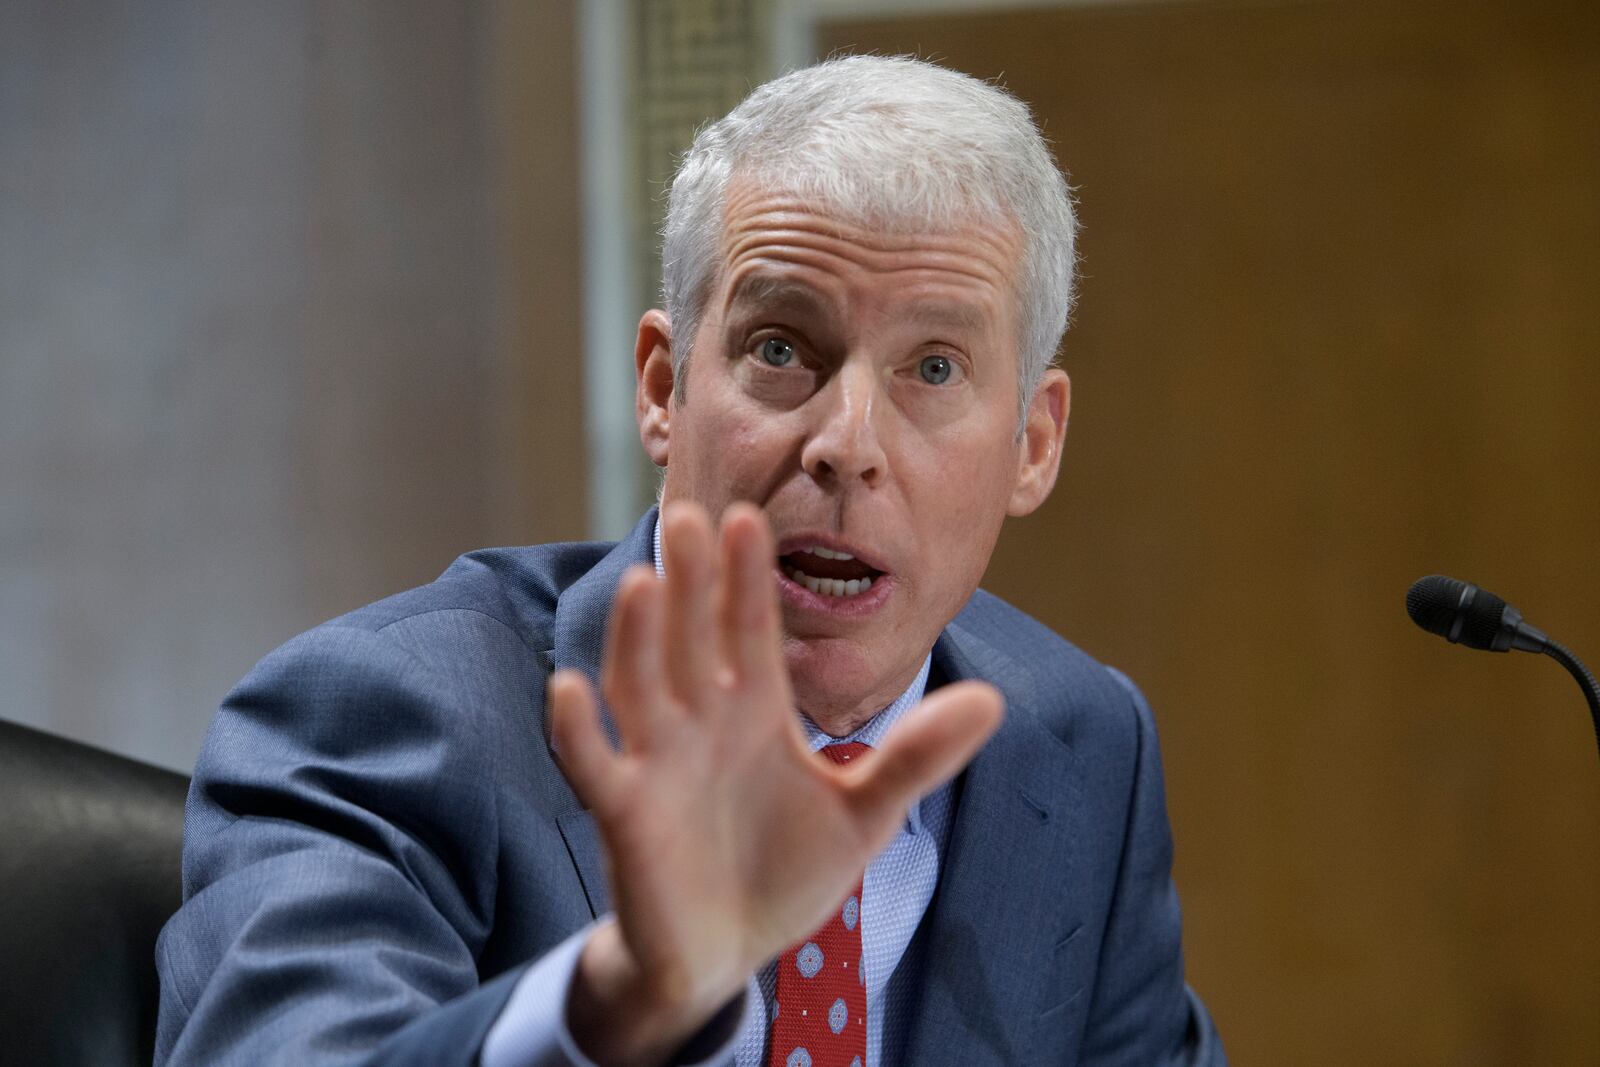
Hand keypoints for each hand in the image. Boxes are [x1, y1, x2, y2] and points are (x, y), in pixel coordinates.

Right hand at [551, 501, 1002, 1066]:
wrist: (727, 955)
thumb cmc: (784, 872)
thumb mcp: (863, 813)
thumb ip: (916, 756)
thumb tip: (992, 702)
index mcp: (755, 709)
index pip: (749, 628)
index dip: (747, 579)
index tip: (749, 520)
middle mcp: (702, 722)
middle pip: (691, 637)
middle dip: (691, 581)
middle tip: (688, 514)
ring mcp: (658, 763)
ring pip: (641, 686)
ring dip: (639, 637)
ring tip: (643, 581)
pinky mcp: (626, 813)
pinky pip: (594, 764)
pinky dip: (577, 730)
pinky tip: (570, 688)